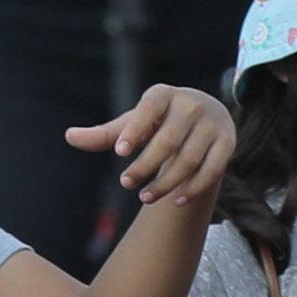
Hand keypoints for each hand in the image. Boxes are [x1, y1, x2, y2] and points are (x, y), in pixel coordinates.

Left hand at [73, 82, 235, 209]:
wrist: (206, 114)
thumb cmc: (158, 121)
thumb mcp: (132, 123)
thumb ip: (104, 134)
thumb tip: (69, 137)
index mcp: (162, 95)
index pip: (148, 110)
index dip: (135, 130)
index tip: (119, 153)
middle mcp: (190, 106)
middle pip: (167, 141)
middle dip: (145, 166)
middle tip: (125, 183)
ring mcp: (211, 124)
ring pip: (188, 159)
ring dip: (166, 183)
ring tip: (145, 197)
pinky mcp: (227, 143)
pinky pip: (212, 170)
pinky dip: (195, 188)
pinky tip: (177, 201)